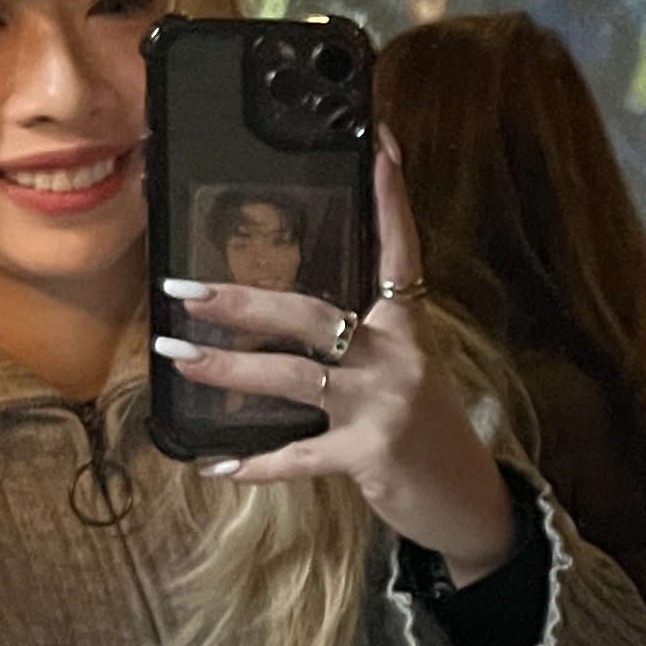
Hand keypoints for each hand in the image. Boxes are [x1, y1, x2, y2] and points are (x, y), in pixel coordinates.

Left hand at [157, 139, 517, 583]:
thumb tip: (287, 313)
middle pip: (312, 314)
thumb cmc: (424, 428)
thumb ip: (360, 339)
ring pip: (292, 376)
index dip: (391, 200)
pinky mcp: (370, 454)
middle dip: (243, 302)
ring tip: (179, 357)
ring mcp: (384, 405)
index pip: (400, 252)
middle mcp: (397, 356)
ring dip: (229, 367)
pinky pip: (300, 456)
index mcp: (408, 327)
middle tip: (184, 291)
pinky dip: (257, 464)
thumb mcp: (404, 370)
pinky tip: (219, 465)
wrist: (466, 499)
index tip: (381, 145)